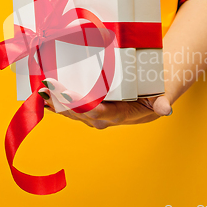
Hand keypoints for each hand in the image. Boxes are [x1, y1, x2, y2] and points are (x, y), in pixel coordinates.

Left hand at [38, 79, 172, 128]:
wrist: (149, 101)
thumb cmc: (154, 94)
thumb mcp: (161, 95)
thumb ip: (162, 102)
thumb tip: (166, 109)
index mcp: (118, 115)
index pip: (97, 112)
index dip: (82, 105)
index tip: (68, 96)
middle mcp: (103, 118)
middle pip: (78, 112)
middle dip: (61, 101)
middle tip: (47, 87)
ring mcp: (93, 117)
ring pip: (70, 113)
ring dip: (54, 103)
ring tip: (39, 91)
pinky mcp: (87, 112)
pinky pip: (69, 110)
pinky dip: (55, 104)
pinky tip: (42, 97)